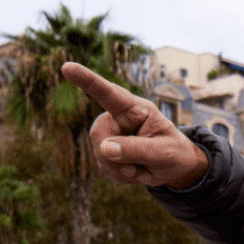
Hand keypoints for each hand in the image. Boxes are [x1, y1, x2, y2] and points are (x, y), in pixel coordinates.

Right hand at [60, 62, 208, 188]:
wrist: (176, 167)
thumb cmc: (175, 152)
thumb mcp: (164, 152)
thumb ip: (136, 149)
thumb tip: (104, 149)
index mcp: (135, 109)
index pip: (109, 93)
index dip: (87, 80)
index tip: (67, 67)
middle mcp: (118, 118)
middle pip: (99, 135)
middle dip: (117, 156)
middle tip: (141, 165)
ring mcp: (110, 134)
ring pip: (100, 155)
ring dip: (122, 169)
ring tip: (143, 167)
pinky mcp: (107, 152)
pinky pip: (105, 168)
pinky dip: (121, 176)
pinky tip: (136, 171)